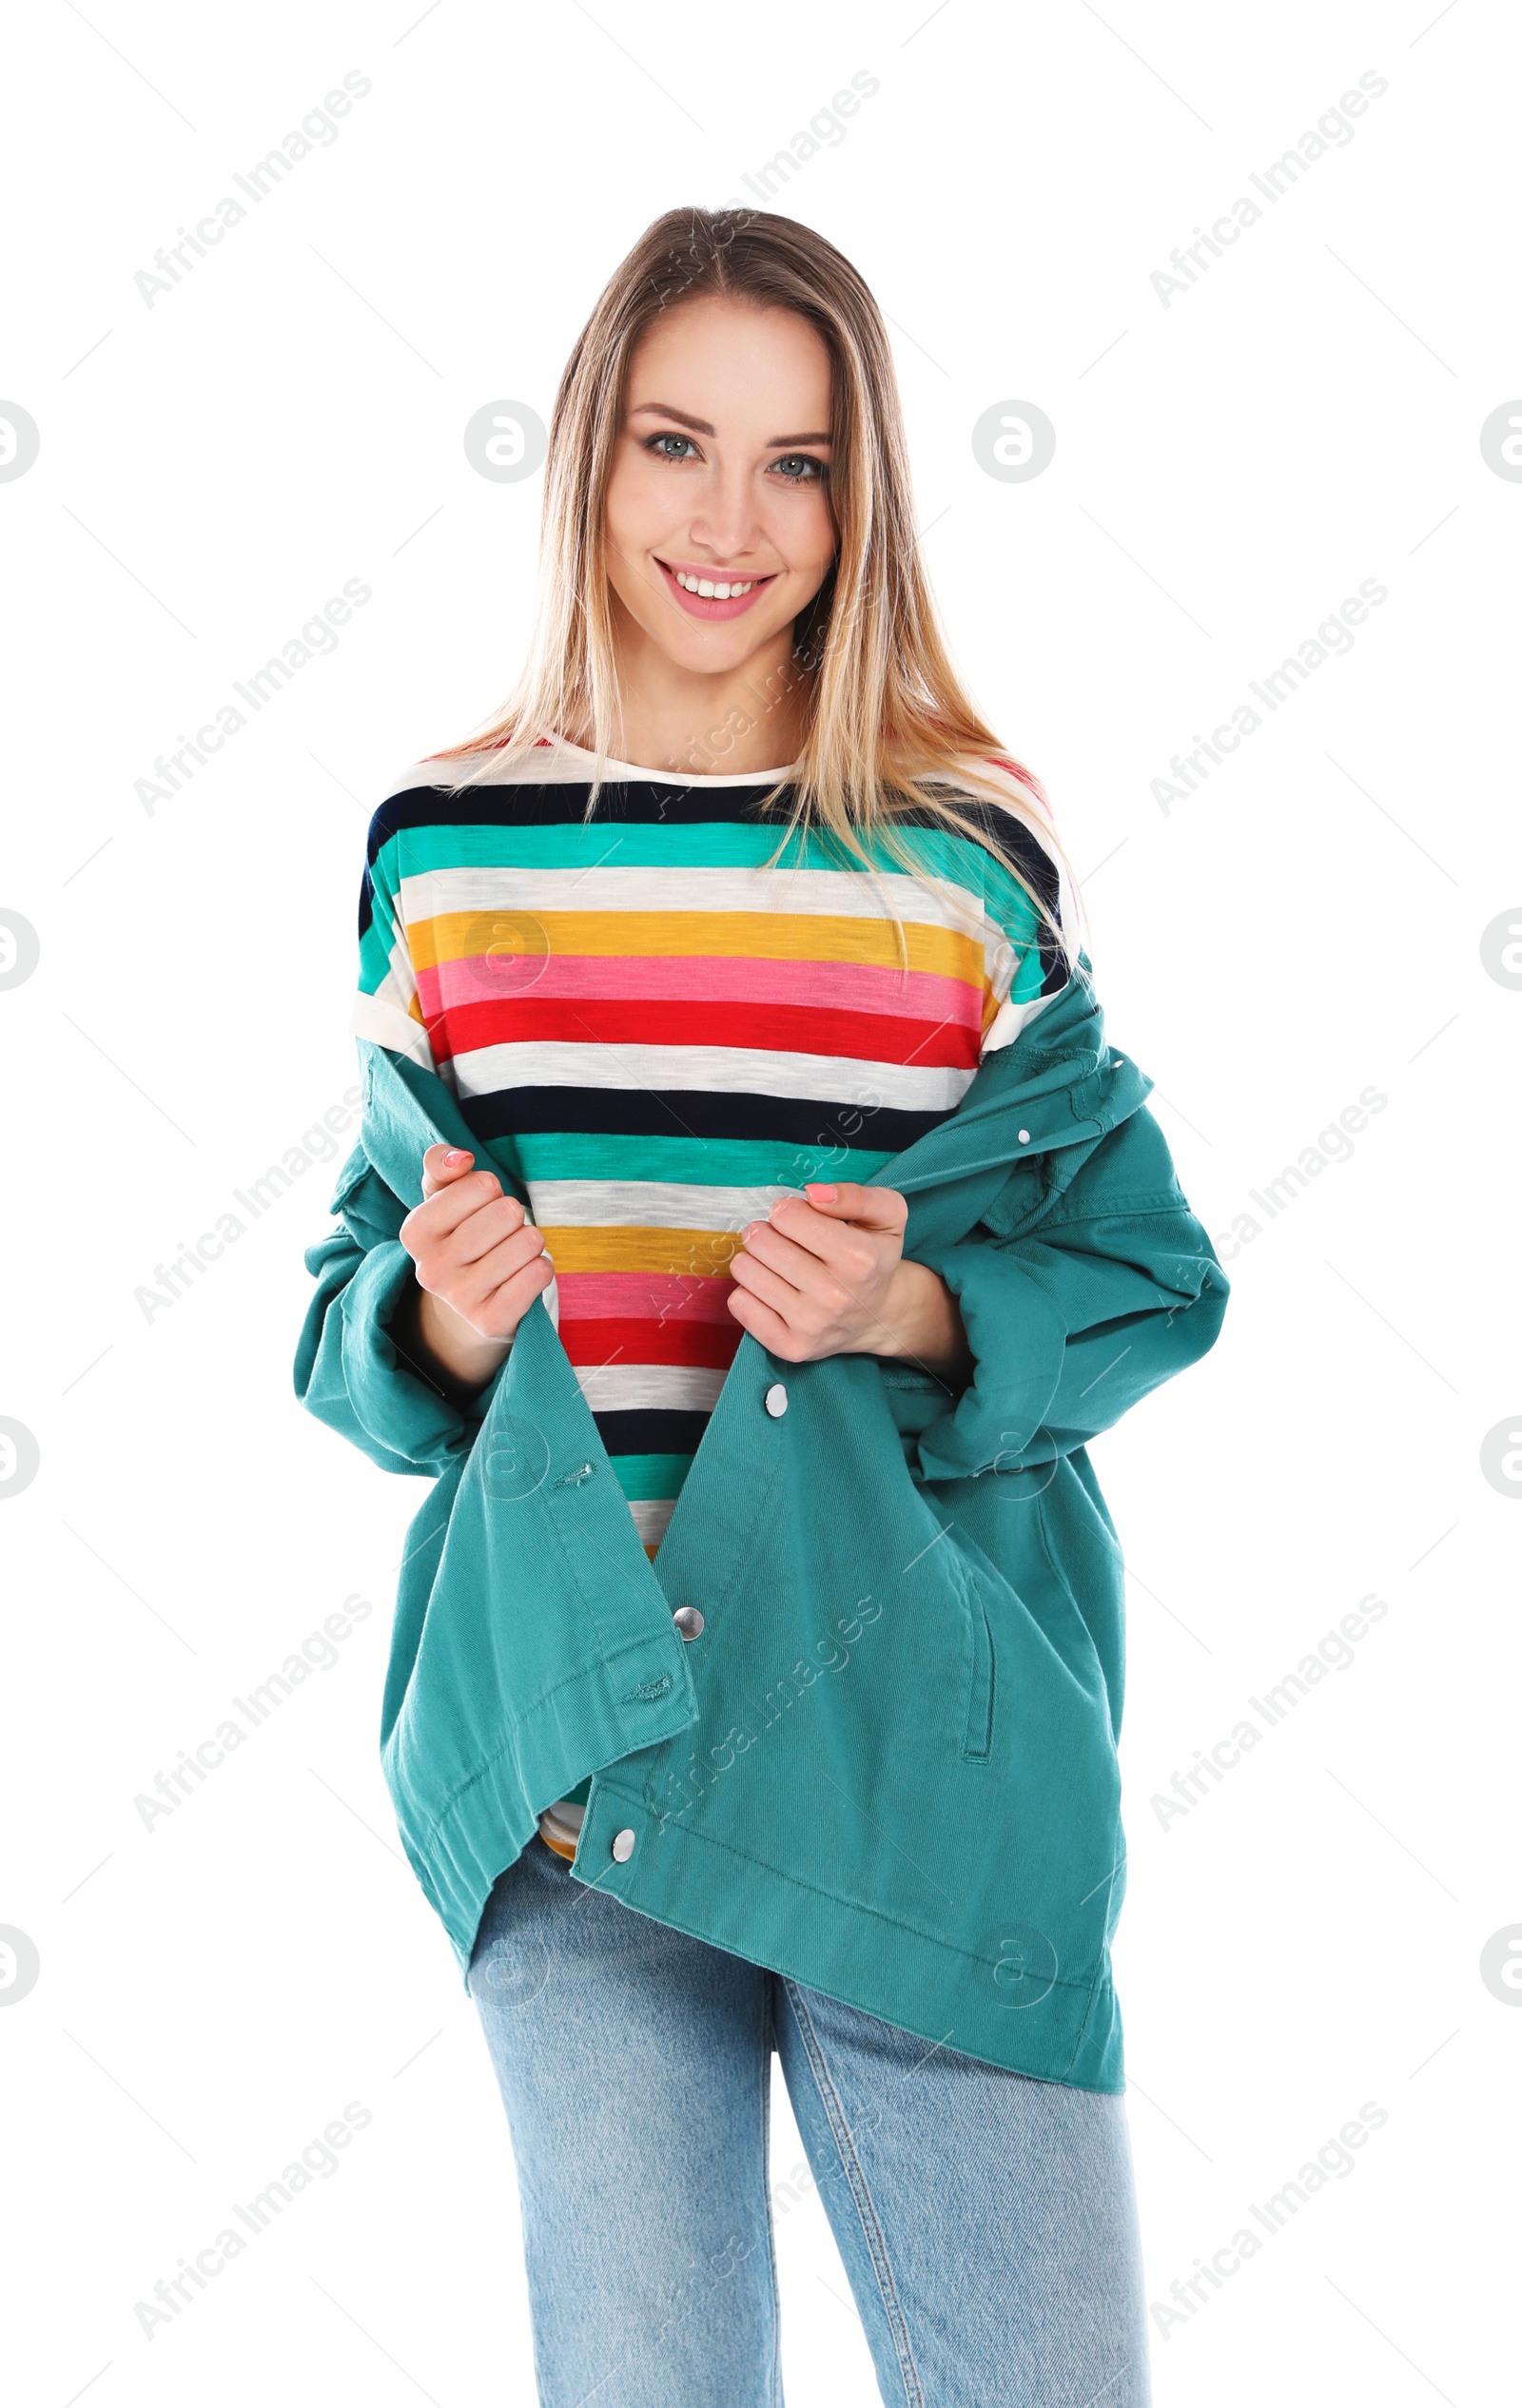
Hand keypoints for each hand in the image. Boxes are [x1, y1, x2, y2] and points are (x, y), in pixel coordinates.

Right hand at [395, 1147, 553, 1390]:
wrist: (468, 1303)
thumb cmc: (459, 1234)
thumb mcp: (442, 1196)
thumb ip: (441, 1163)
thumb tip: (461, 1158)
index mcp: (415, 1232)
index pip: (480, 1185)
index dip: (491, 1188)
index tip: (481, 1204)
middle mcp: (431, 1268)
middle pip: (507, 1213)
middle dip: (514, 1215)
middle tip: (501, 1231)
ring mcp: (460, 1299)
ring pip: (527, 1243)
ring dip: (530, 1241)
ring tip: (513, 1251)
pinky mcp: (491, 1321)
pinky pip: (538, 1275)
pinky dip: (541, 1267)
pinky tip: (525, 1273)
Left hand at [726, 1182, 971, 1378]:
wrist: (878, 1316)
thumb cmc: (875, 1258)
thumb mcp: (886, 1216)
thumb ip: (855, 1195)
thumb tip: (813, 1194)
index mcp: (859, 1259)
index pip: (787, 1215)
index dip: (787, 1210)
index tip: (797, 1218)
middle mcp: (835, 1295)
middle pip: (760, 1241)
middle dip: (765, 1232)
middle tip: (781, 1241)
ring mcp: (811, 1325)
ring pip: (745, 1270)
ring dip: (755, 1260)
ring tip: (775, 1263)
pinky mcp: (790, 1347)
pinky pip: (739, 1303)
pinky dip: (748, 1291)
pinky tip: (772, 1290)